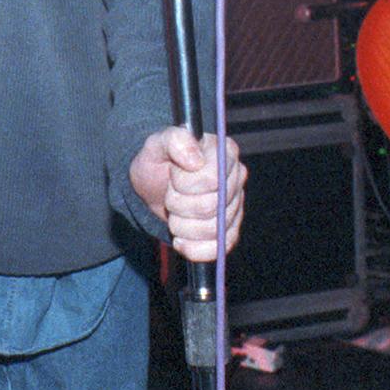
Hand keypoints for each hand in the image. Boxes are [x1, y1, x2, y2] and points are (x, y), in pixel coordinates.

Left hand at [130, 128, 244, 261]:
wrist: (153, 187)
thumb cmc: (158, 162)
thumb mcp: (156, 144)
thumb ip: (174, 140)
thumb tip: (195, 160)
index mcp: (224, 152)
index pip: (212, 179)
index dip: (184, 183)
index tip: (173, 176)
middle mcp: (236, 178)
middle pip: (211, 207)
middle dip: (179, 205)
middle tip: (170, 195)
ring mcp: (235, 206)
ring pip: (213, 230)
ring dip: (182, 226)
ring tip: (174, 213)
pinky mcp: (230, 231)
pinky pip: (218, 249)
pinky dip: (193, 248)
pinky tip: (181, 238)